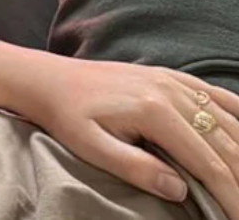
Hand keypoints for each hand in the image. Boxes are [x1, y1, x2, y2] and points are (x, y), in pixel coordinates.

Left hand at [8, 54, 238, 216]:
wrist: (50, 79)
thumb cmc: (68, 116)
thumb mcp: (91, 147)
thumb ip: (136, 168)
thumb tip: (180, 191)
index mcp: (153, 110)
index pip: (208, 162)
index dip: (230, 196)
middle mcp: (169, 90)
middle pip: (224, 142)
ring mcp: (170, 79)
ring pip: (224, 118)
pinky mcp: (167, 75)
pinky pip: (211, 92)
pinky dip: (234, 113)